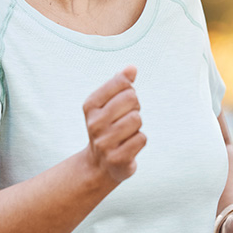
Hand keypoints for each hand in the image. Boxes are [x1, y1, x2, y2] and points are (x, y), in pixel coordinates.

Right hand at [82, 65, 146, 182]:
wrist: (99, 165)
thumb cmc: (108, 127)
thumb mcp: (108, 103)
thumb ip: (120, 83)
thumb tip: (132, 68)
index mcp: (90, 105)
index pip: (121, 82)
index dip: (129, 90)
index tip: (122, 102)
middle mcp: (94, 123)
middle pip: (131, 98)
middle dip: (135, 107)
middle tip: (125, 119)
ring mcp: (104, 142)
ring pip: (137, 119)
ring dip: (137, 126)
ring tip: (126, 133)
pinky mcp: (117, 158)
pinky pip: (141, 138)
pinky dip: (139, 140)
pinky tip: (128, 146)